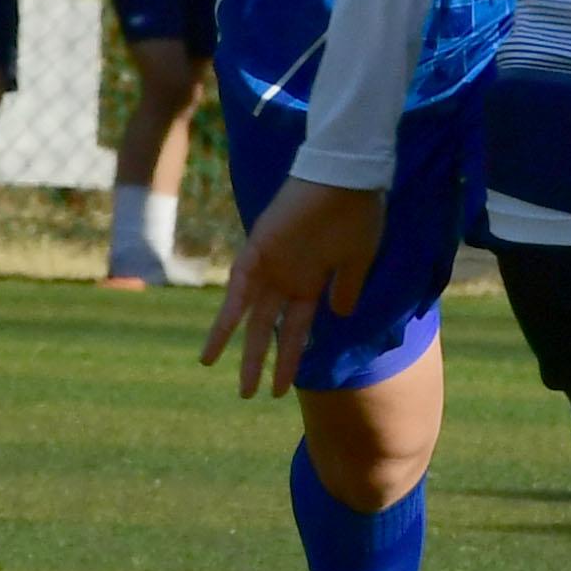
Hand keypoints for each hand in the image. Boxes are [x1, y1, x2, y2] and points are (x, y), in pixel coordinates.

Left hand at [201, 177, 386, 397]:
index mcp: (311, 284)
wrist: (349, 176)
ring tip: (211, 365)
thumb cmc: (359, 214)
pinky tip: (222, 331)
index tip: (281, 390)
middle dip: (257, 360)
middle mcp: (287, 278)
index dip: (289, 359)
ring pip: (246, 309)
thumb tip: (340, 314)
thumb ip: (348, 287)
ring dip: (230, 338)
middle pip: (266, 327)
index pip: (296, 331)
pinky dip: (229, 307)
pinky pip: (239, 282)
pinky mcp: (260, 246)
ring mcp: (272, 263)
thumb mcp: (359, 258)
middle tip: (247, 394)